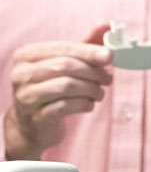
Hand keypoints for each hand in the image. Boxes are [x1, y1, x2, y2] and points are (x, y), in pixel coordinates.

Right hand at [5, 35, 112, 157]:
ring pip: (66, 85)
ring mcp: (25, 96)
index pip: (62, 48)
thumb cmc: (51, 89)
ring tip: (100, 93)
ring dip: (91, 88)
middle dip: (92, 72)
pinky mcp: (35, 116)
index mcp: (26, 55)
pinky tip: (89, 104)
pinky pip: (66, 106)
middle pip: (64, 66)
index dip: (88, 52)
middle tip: (108, 78)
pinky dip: (84, 103)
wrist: (32, 125)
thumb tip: (107, 46)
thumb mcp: (61, 67)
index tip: (109, 57)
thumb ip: (82, 54)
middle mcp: (20, 74)